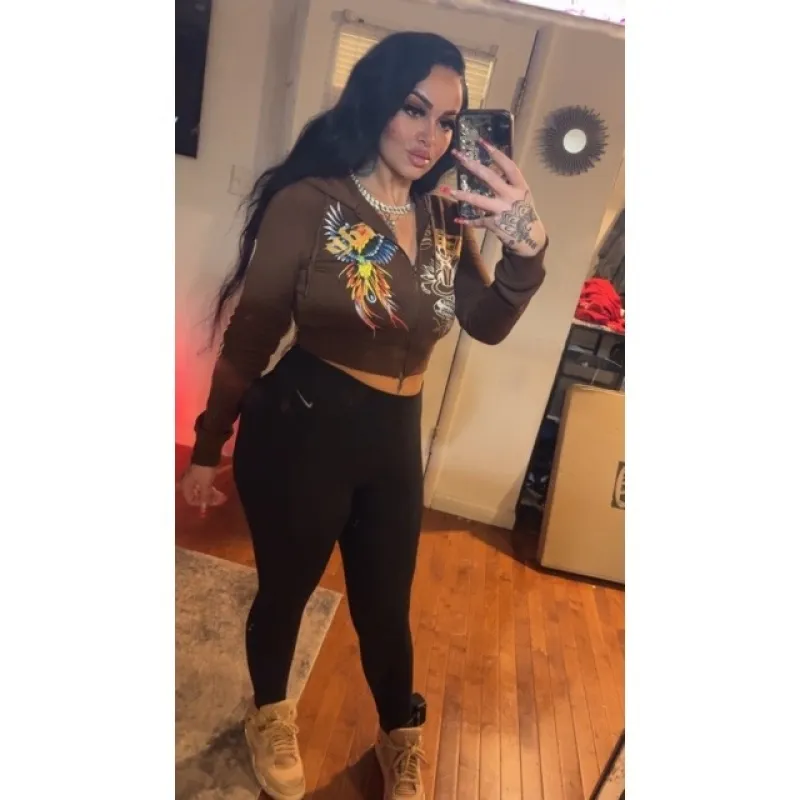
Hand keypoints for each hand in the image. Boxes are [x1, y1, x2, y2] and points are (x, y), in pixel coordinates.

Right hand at [179, 464, 226, 514]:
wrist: (207, 454)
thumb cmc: (204, 471)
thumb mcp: (205, 485)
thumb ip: (205, 496)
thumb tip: (204, 507)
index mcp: (186, 486)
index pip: (191, 500)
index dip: (201, 503)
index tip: (211, 503)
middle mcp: (188, 483)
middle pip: (197, 495)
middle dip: (209, 499)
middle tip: (220, 500)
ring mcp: (194, 478)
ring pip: (202, 490)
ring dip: (211, 494)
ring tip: (222, 496)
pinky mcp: (201, 474)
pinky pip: (205, 485)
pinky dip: (211, 488)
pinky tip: (218, 491)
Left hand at [445, 141, 545, 257]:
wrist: (530, 237)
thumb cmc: (524, 212)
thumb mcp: (522, 195)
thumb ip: (508, 184)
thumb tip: (488, 170)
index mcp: (520, 186)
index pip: (508, 166)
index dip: (495, 153)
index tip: (482, 142)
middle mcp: (511, 196)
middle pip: (489, 178)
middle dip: (472, 165)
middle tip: (457, 155)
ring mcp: (502, 210)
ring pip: (478, 200)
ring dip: (462, 195)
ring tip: (447, 190)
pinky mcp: (495, 224)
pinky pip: (478, 221)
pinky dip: (468, 221)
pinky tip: (458, 219)